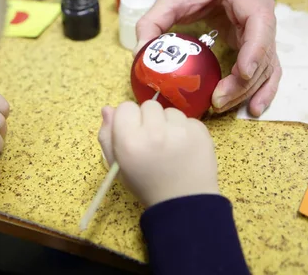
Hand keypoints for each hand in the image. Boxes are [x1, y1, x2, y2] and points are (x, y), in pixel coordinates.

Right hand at [98, 101, 218, 206]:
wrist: (183, 202)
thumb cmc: (145, 184)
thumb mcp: (118, 165)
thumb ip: (107, 137)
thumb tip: (107, 109)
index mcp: (129, 141)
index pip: (125, 107)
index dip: (128, 120)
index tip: (134, 134)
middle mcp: (154, 132)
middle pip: (148, 105)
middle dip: (149, 120)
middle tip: (153, 141)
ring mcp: (180, 131)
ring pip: (169, 111)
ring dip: (168, 123)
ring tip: (170, 145)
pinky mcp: (200, 132)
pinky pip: (188, 119)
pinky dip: (185, 130)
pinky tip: (184, 147)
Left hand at [135, 0, 280, 116]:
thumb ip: (153, 20)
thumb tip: (139, 53)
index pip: (259, 23)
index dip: (254, 50)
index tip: (241, 73)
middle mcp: (263, 14)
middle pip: (263, 53)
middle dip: (242, 81)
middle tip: (216, 100)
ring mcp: (265, 31)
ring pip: (267, 66)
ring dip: (249, 90)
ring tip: (222, 106)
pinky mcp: (259, 45)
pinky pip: (268, 70)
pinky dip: (263, 90)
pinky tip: (253, 108)